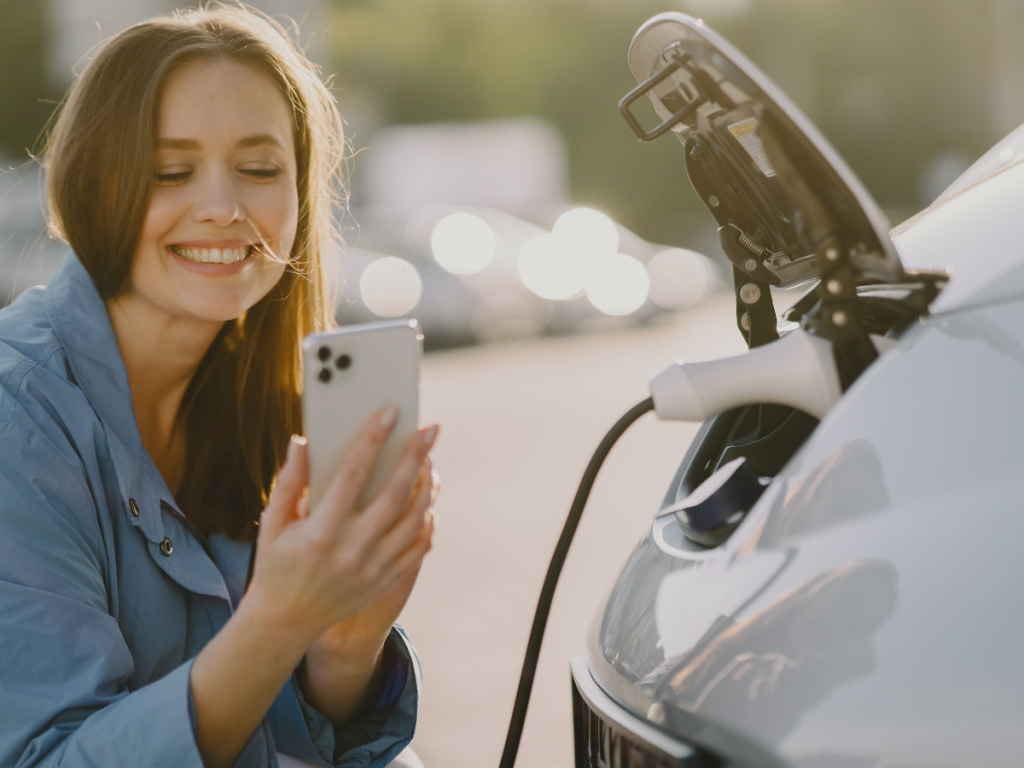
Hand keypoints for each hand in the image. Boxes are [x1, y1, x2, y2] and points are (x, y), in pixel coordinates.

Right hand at [246, 407, 438, 649]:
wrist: (285, 622)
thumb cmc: (276, 563)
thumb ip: (289, 480)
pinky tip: (428, 501)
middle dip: (417, 456)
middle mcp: (353, 549)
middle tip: (430, 430)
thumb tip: (302, 440)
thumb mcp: (273, 522)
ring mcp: (374, 568)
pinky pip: (419, 546)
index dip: (373, 438)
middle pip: (396, 492)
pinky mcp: (386, 581)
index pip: (354, 473)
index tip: (390, 412)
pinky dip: (427, 520)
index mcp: (322, 529)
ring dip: (428, 486)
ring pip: (415, 518)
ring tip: (430, 462)